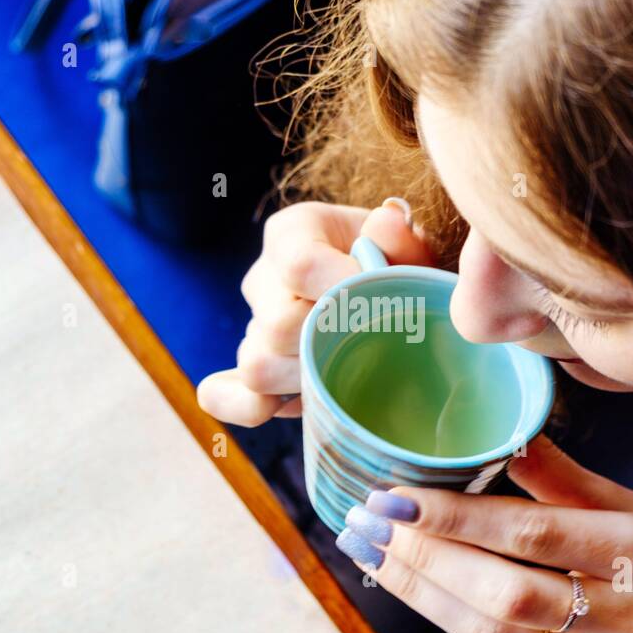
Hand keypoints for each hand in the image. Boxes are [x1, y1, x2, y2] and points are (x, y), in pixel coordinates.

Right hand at [197, 199, 435, 426]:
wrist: (382, 293)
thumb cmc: (395, 266)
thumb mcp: (407, 244)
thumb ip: (400, 238)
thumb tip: (386, 224)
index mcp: (292, 233)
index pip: (300, 265)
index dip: (342, 290)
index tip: (382, 301)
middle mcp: (263, 278)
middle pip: (277, 325)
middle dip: (330, 343)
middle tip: (373, 344)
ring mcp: (253, 327)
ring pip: (257, 365)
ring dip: (306, 380)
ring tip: (346, 372)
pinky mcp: (250, 371)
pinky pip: (226, 394)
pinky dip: (245, 407)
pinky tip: (279, 407)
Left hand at [338, 436, 632, 632]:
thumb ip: (569, 479)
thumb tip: (507, 434)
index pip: (535, 534)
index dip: (458, 516)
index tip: (397, 495)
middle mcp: (623, 615)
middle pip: (504, 592)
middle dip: (424, 557)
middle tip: (366, 522)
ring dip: (419, 592)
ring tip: (370, 553)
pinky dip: (446, 617)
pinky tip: (411, 585)